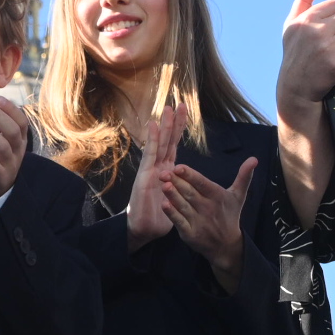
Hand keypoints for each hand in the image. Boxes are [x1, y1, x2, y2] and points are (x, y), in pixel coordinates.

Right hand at [124, 104, 184, 246]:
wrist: (145, 231)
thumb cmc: (160, 217)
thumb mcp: (178, 200)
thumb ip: (182, 190)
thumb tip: (190, 185)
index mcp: (168, 171)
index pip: (174, 146)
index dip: (179, 130)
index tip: (185, 113)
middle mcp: (159, 167)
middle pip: (167, 140)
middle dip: (173, 122)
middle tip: (179, 103)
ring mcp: (150, 170)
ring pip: (159, 143)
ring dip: (163, 126)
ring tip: (167, 108)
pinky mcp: (144, 175)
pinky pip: (149, 154)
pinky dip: (151, 139)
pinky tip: (152, 125)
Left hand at [165, 155, 257, 290]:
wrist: (226, 245)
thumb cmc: (230, 215)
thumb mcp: (239, 196)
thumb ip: (244, 177)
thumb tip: (254, 159)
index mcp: (217, 196)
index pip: (202, 184)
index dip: (191, 175)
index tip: (179, 166)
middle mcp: (208, 208)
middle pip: (190, 193)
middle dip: (177, 182)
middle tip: (163, 172)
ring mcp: (198, 221)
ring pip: (183, 206)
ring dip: (173, 196)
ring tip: (163, 184)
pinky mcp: (190, 233)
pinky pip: (179, 222)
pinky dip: (172, 214)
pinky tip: (163, 204)